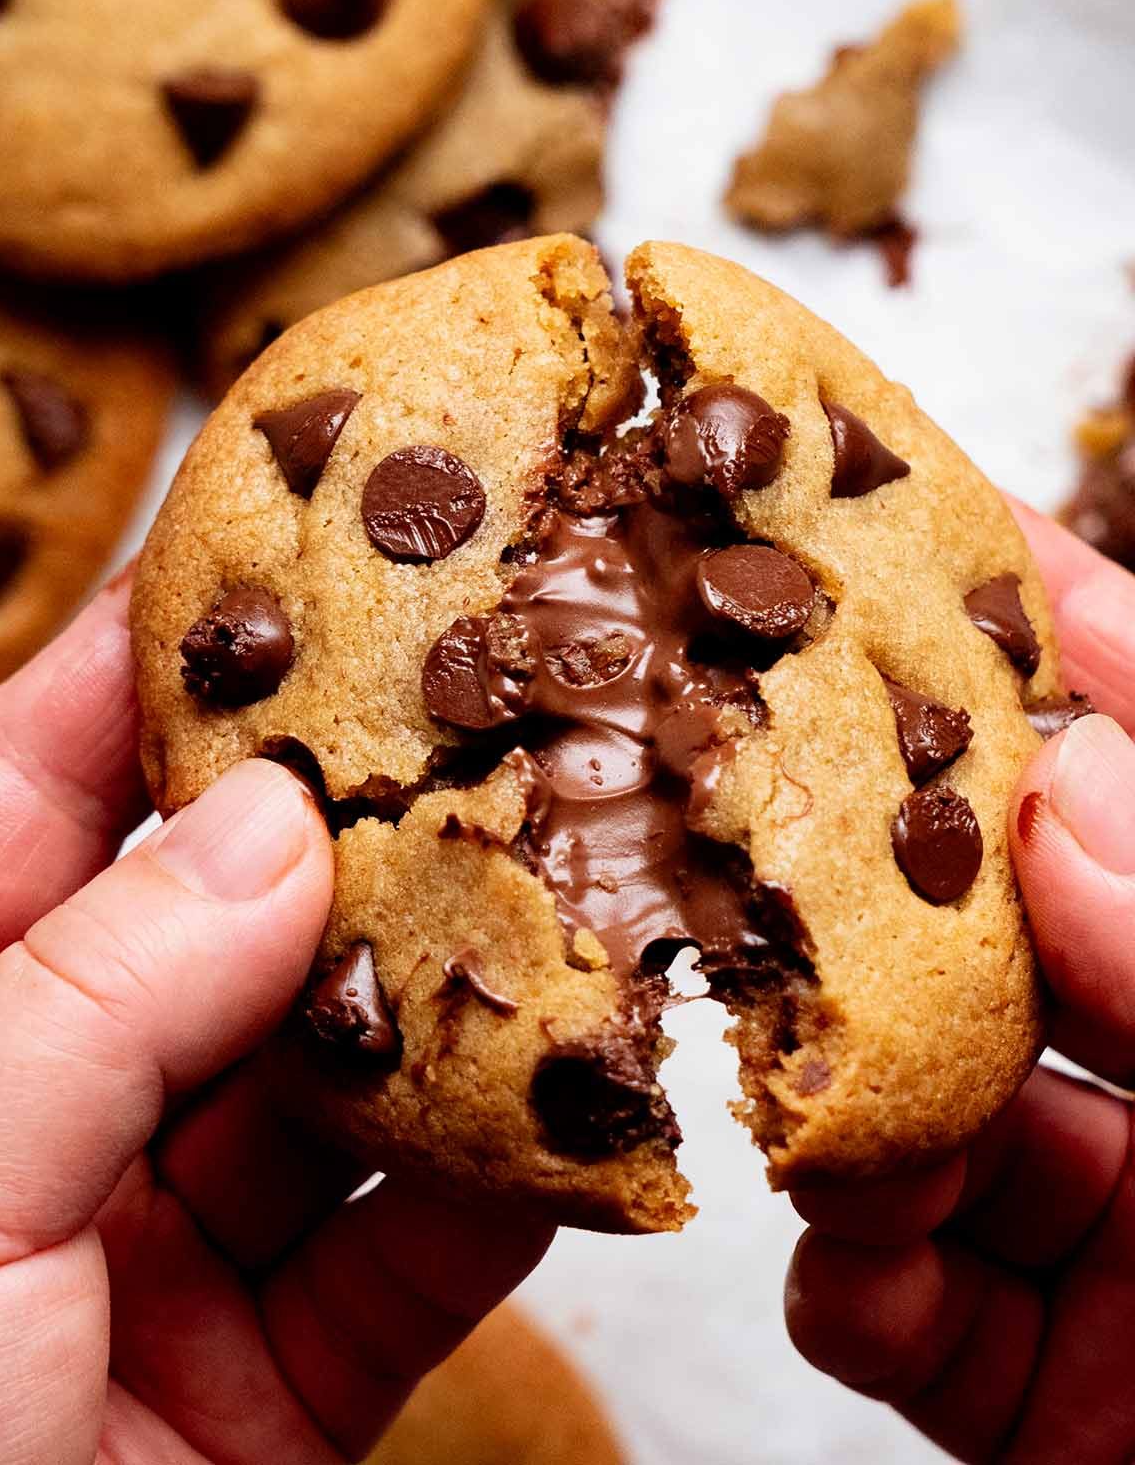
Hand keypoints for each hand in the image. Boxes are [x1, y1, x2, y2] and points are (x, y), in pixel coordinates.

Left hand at [0, 568, 552, 1464]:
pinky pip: (414, 1250)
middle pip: (234, 910)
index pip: (47, 780)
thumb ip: (88, 999)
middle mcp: (44, 1103)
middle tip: (503, 699)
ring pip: (351, 1070)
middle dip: (372, 819)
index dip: (174, 656)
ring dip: (472, 1000)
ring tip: (595, 885)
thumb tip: (271, 828)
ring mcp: (163, 1240)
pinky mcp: (272, 1371)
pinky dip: (512, 1193)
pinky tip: (599, 1119)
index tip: (306, 545)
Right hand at [785, 502, 1134, 1462]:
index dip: (1065, 629)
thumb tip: (1064, 793)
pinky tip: (859, 1255)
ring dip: (851, 1090)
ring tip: (822, 1080)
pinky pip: (901, 1301)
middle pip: (1010, 924)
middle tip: (782, 786)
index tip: (937, 512)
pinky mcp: (1033, 1372)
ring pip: (923, 1105)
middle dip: (894, 864)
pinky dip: (856, 1272)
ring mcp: (1114, 1233)